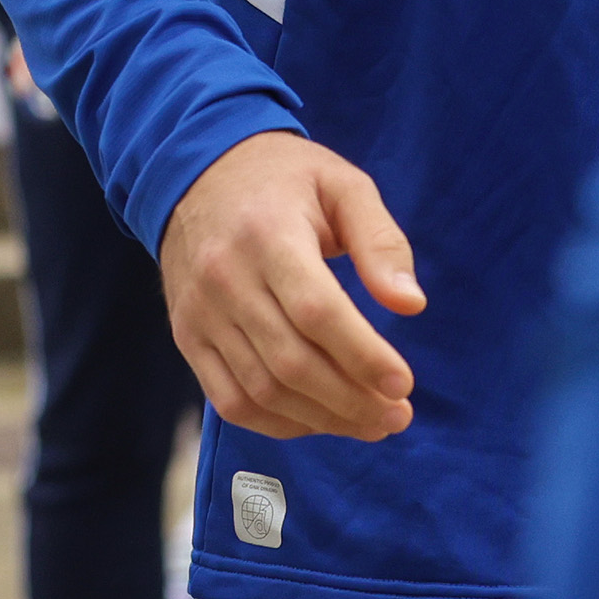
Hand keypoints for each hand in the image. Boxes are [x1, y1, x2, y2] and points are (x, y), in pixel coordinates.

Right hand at [160, 131, 426, 440]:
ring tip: (370, 424)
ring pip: (261, 390)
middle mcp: (225, 278)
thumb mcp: (343, 185)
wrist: (196, 173)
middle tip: (398, 416)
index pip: (317, 311)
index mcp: (267, 234)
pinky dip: (278, 423)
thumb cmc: (285, 179)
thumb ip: (380, 240)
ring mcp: (199, 313)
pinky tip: (320, 420)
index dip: (362, 356)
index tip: (403, 383)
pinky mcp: (187, 336)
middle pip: (290, 361)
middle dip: (351, 400)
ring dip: (321, 419)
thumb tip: (412, 304)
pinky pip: (229, 400)